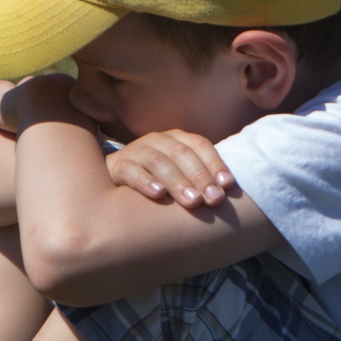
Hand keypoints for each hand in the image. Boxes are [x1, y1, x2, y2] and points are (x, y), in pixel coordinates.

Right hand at [107, 130, 233, 208]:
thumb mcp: (178, 174)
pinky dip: (145, 181)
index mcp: (176, 139)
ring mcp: (136, 150)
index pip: (200, 145)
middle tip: (213, 199)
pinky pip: (131, 170)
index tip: (228, 185)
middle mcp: (157, 140)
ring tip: (192, 201)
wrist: (112, 179)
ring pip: (158, 161)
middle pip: (181, 153)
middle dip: (200, 176)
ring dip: (177, 181)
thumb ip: (198, 180)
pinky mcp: (117, 165)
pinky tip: (158, 194)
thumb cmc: (156, 180)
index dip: (215, 163)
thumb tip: (225, 197)